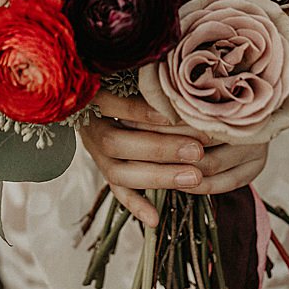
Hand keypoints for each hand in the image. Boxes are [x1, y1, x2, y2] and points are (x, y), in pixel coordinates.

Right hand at [80, 90, 268, 225]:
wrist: (91, 97)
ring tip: (194, 177)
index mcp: (91, 96)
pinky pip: (118, 191)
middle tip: (197, 151)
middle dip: (160, 148)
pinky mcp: (105, 169)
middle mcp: (90, 127)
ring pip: (119, 171)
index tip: (170, 113)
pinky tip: (156, 219)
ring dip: (158, 176)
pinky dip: (136, 205)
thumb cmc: (121, 74)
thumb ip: (147, 73)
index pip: (111, 104)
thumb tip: (177, 74)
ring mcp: (96, 152)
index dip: (139, 110)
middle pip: (117, 142)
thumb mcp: (127, 69)